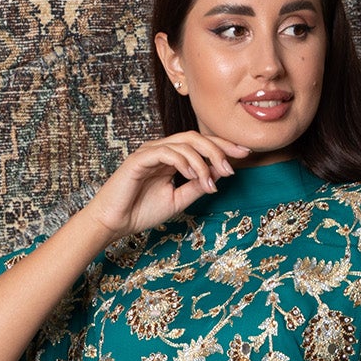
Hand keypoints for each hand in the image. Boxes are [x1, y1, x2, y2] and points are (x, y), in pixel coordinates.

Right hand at [81, 130, 253, 238]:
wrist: (114, 222)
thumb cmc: (141, 211)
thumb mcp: (178, 200)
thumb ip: (196, 187)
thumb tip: (219, 176)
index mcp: (171, 158)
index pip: (201, 145)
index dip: (224, 146)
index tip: (245, 153)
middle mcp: (162, 149)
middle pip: (196, 137)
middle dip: (219, 150)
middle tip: (232, 168)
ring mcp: (150, 151)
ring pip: (184, 143)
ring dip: (203, 161)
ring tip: (211, 181)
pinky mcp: (140, 158)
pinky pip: (167, 152)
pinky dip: (183, 162)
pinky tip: (193, 176)